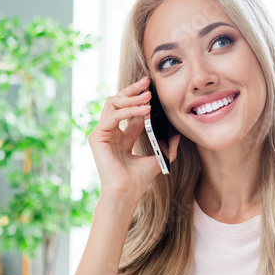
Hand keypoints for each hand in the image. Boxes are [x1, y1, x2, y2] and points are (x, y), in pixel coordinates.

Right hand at [87, 75, 180, 200]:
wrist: (127, 192)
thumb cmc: (138, 180)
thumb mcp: (157, 158)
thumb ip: (166, 146)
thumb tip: (177, 134)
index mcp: (120, 137)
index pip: (128, 111)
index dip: (140, 99)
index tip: (153, 90)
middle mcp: (109, 133)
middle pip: (117, 102)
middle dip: (132, 90)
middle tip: (147, 82)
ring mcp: (101, 134)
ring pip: (113, 104)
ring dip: (131, 98)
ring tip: (148, 97)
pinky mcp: (97, 137)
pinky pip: (112, 116)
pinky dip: (129, 111)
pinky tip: (144, 111)